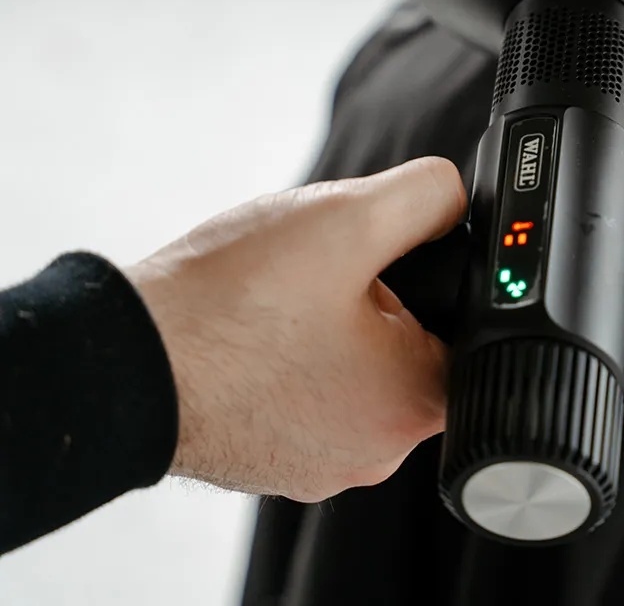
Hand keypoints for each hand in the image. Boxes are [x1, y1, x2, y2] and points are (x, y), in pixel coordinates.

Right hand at [128, 157, 466, 501]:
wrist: (121, 360)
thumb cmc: (230, 301)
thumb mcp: (348, 216)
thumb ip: (425, 197)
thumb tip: (455, 196)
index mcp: (412, 403)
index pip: (466, 330)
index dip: (433, 279)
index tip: (382, 265)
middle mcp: (375, 451)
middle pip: (406, 348)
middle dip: (375, 300)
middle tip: (323, 278)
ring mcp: (318, 463)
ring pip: (353, 367)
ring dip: (328, 324)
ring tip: (279, 301)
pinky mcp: (270, 459)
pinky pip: (306, 392)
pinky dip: (290, 356)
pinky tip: (256, 330)